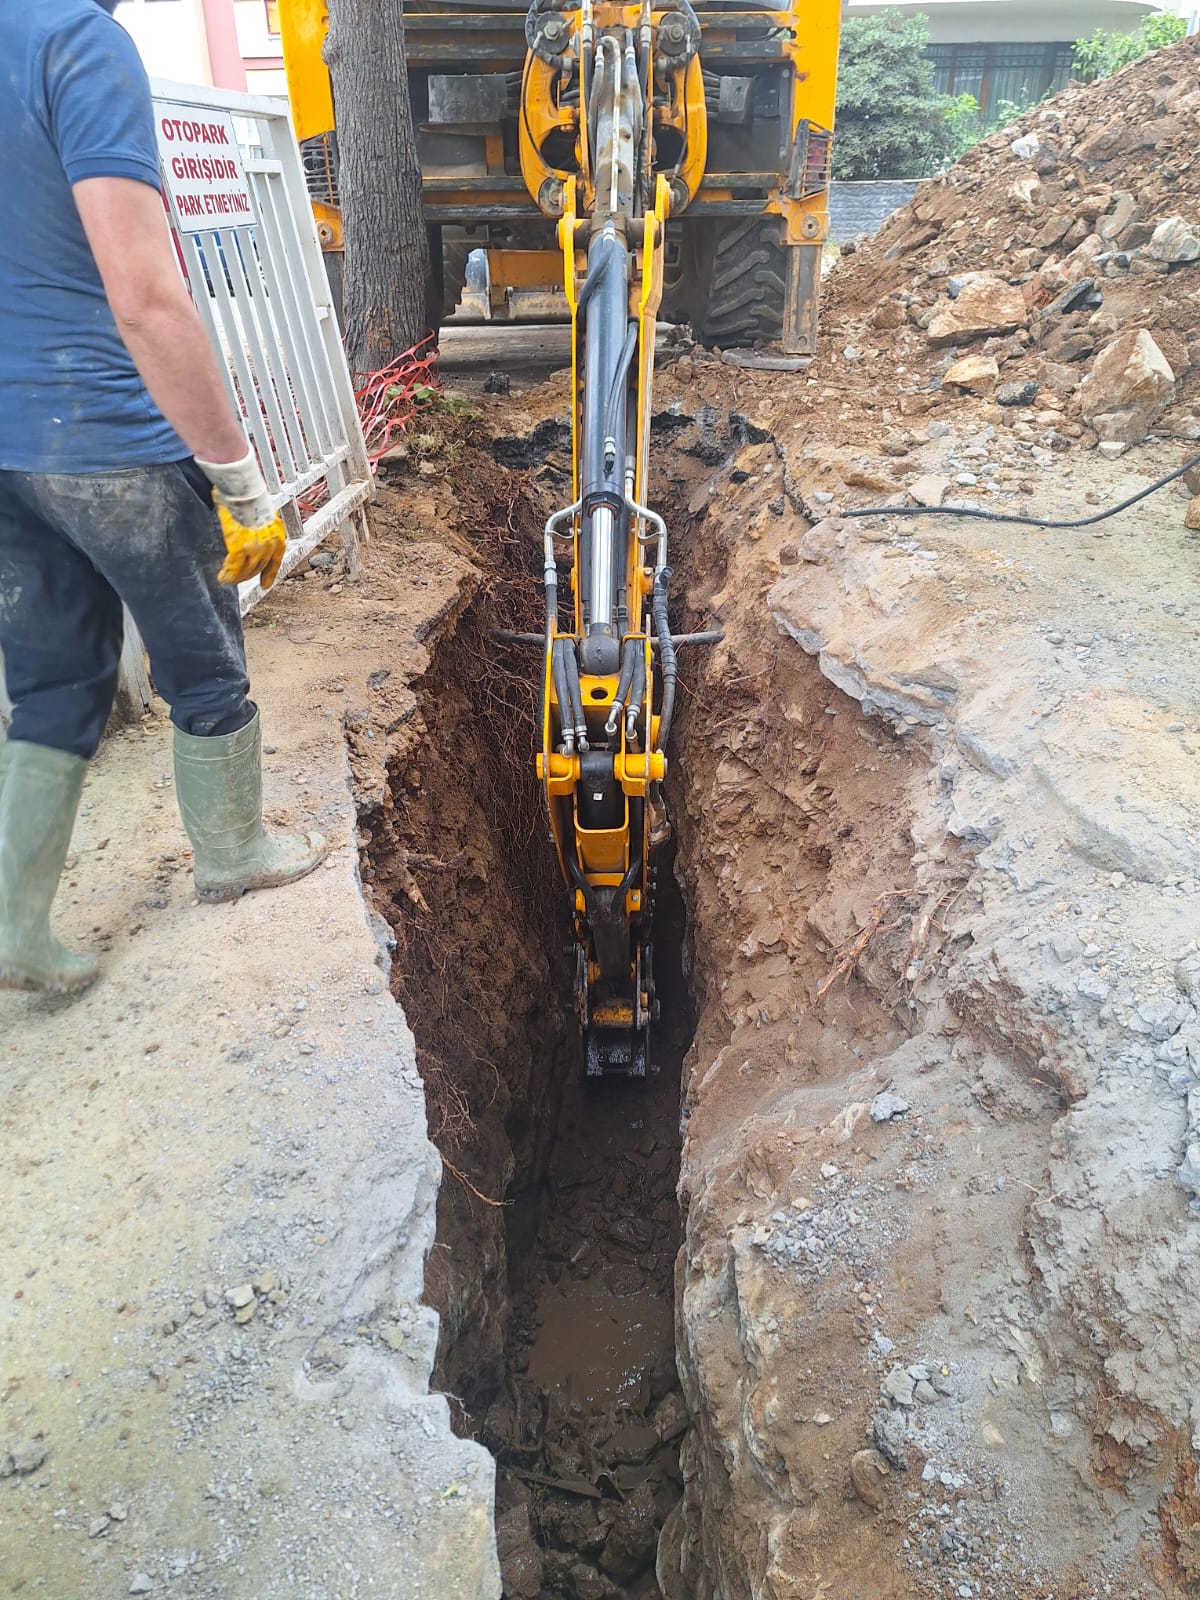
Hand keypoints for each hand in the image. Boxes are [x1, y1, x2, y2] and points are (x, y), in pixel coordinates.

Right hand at [195, 448, 286, 589]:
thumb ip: (261, 523)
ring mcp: (255, 548)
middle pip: (259, 567)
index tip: (265, 585)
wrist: (243, 489)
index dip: (269, 575)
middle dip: (248, 575)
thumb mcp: (264, 511)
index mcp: (277, 536)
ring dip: (237, 578)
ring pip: (246, 571)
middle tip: (237, 578)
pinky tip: (223, 577)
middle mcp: (269, 545)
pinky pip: (234, 568)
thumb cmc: (250, 494)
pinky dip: (228, 575)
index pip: (275, 561)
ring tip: (228, 580)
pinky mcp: (239, 548)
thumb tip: (253, 524)